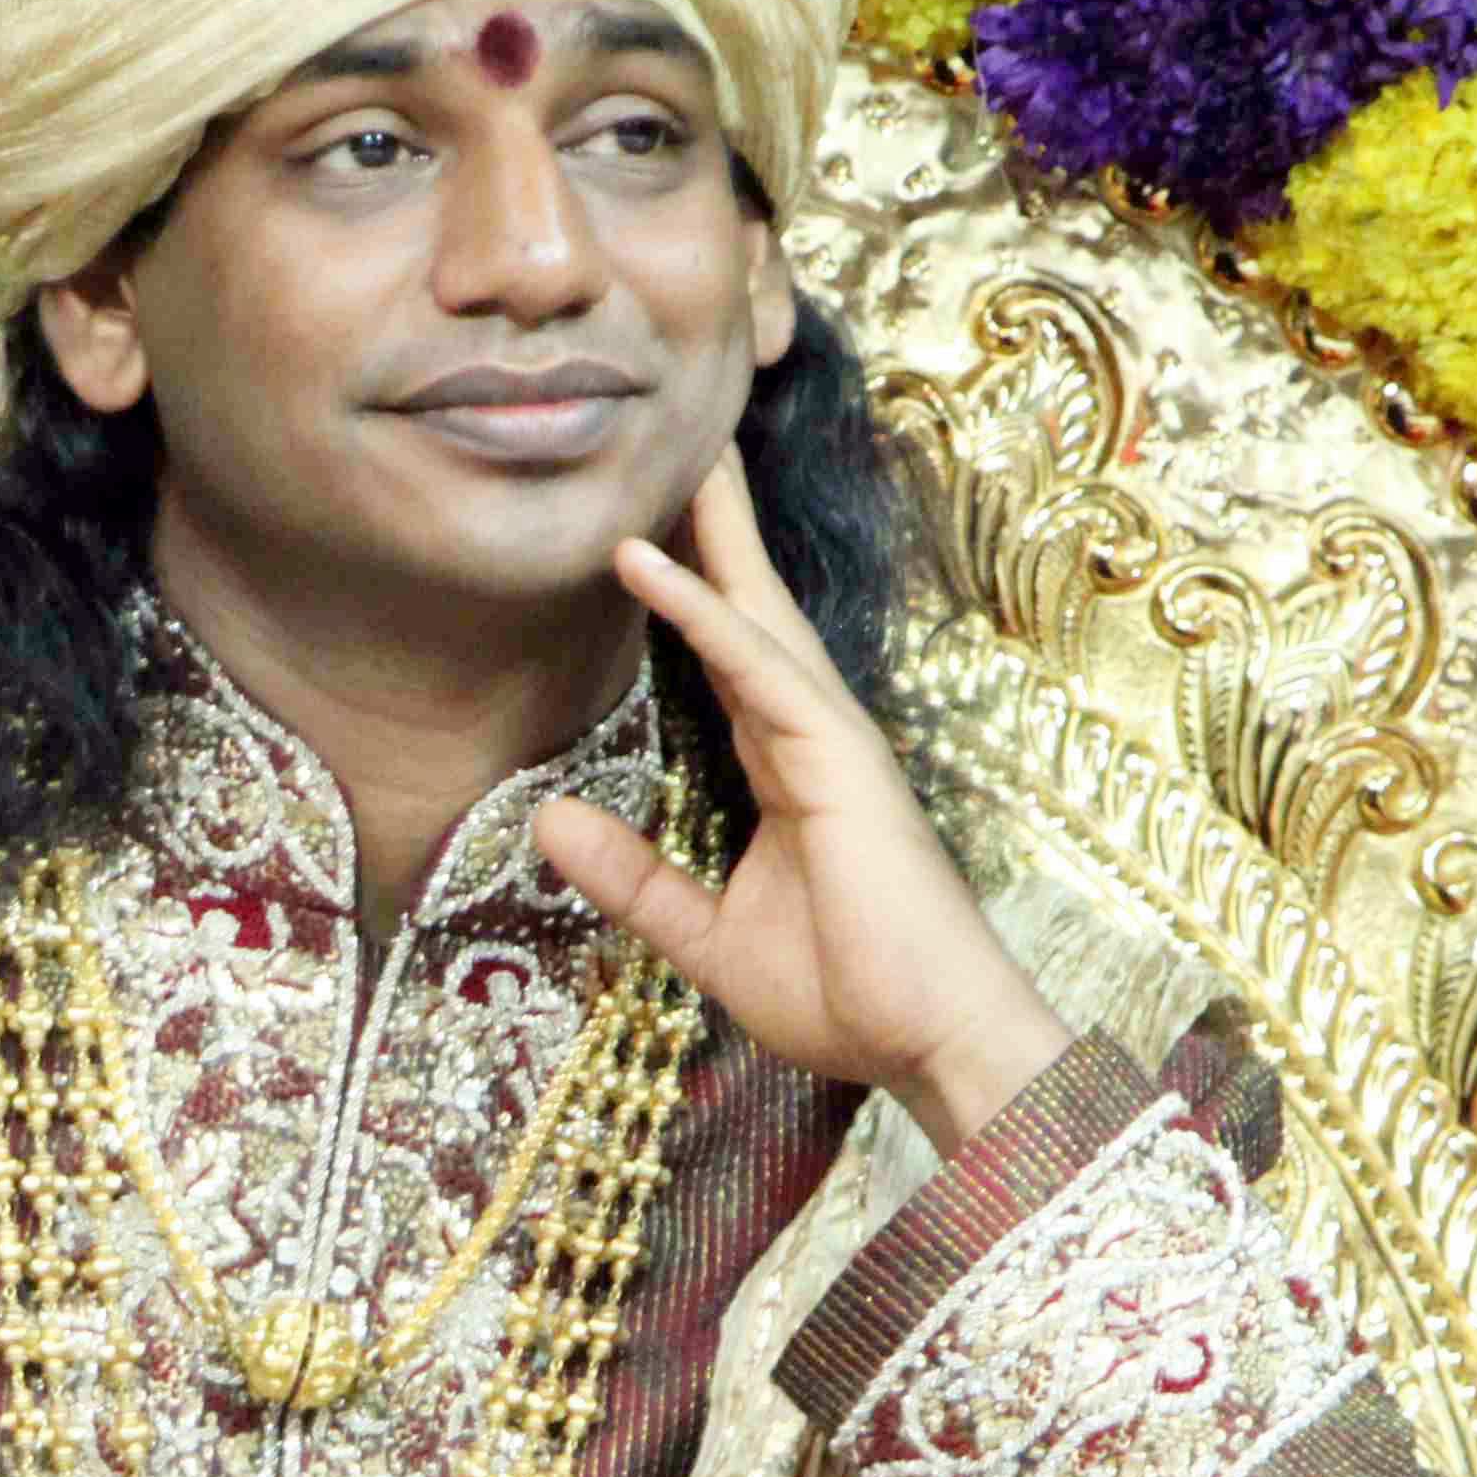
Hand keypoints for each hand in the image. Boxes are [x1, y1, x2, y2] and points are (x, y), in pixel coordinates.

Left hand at [532, 447, 1074, 1152]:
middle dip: (714, 521)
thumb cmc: (845, 995)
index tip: (646, 518)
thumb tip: (546, 821)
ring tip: (673, 445)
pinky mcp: (839, 760)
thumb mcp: (705, 935)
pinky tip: (646, 562)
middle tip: (676, 433)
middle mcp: (812, 735)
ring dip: (709, 529)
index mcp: (786, 768)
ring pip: (756, 611)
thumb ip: (632, 878)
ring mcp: (831, 739)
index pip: (726, 654)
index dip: (690, 584)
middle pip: (749, 605)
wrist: (930, 1043)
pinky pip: (757, 668)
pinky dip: (701, 612)